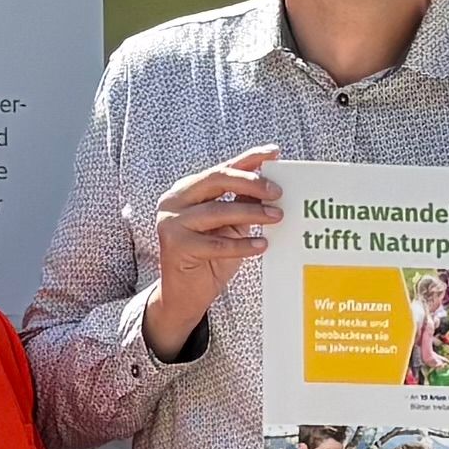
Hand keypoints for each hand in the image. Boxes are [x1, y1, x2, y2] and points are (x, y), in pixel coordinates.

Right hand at [140, 145, 285, 356]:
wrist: (184, 296)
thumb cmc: (209, 258)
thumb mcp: (230, 226)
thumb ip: (242, 203)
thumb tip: (270, 184)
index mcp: (188, 190)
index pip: (222, 168)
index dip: (249, 158)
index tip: (274, 152)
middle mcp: (174, 200)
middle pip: (217, 180)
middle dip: (251, 183)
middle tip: (278, 192)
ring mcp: (170, 222)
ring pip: (217, 211)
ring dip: (252, 213)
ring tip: (277, 217)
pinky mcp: (175, 246)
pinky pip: (216, 243)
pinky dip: (242, 244)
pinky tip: (262, 245)